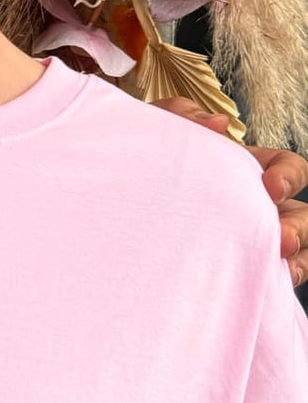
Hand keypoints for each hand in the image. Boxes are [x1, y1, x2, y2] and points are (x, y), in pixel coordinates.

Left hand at [155, 98, 307, 283]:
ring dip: (300, 260)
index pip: (288, 168)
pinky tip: (263, 286)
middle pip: (302, 216)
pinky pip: (269, 280)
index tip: (270, 187)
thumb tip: (218, 125)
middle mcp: (257, 206)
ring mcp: (249, 240)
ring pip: (298, 251)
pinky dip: (276, 283)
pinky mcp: (234, 269)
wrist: (114, 206)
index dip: (289, 176)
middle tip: (282, 239)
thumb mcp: (158, 131)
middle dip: (299, 227)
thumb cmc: (142, 162)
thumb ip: (183, 117)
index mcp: (246, 170)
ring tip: (283, 268)